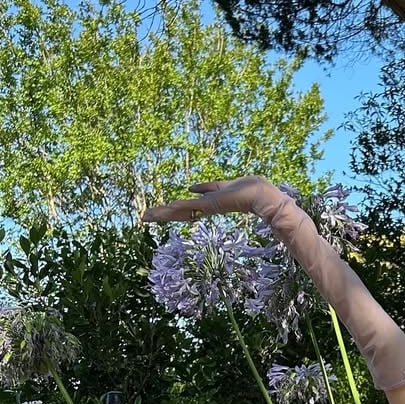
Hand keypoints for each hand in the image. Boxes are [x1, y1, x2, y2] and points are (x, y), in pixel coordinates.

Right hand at [142, 176, 272, 223]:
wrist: (260, 195)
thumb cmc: (246, 189)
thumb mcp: (221, 186)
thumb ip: (207, 187)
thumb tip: (191, 188)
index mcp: (206, 205)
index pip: (184, 209)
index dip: (170, 211)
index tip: (157, 212)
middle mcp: (204, 208)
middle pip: (178, 212)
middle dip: (161, 214)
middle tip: (144, 217)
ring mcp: (206, 207)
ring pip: (180, 210)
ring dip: (163, 213)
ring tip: (146, 216)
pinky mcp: (209, 205)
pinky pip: (189, 206)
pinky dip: (176, 208)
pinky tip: (164, 209)